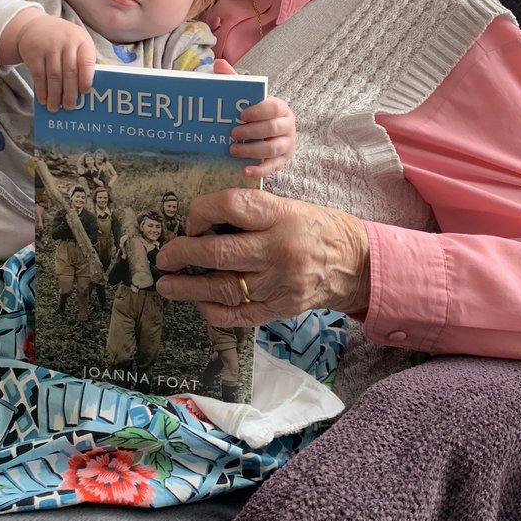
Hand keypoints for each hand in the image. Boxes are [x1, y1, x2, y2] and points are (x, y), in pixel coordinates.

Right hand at [10, 12, 96, 111]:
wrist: (36, 26)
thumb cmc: (63, 41)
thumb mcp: (77, 43)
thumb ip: (84, 62)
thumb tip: (87, 91)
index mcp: (81, 41)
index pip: (86, 62)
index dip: (86, 78)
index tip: (85, 92)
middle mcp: (66, 42)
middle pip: (69, 72)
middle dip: (70, 93)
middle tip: (69, 107)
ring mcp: (49, 47)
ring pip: (54, 76)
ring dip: (54, 95)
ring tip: (55, 108)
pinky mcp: (34, 52)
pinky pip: (38, 75)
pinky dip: (41, 90)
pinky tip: (43, 100)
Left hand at [155, 187, 369, 326]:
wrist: (356, 264)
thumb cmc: (317, 229)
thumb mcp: (290, 206)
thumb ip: (252, 214)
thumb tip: (202, 223)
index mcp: (281, 216)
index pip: (231, 206)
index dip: (201, 212)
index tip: (191, 221)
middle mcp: (279, 250)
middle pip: (220, 252)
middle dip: (184, 254)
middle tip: (164, 257)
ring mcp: (280, 284)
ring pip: (224, 288)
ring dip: (189, 288)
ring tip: (166, 285)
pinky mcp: (281, 309)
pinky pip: (239, 314)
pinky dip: (214, 311)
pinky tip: (199, 303)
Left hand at [213, 59, 295, 178]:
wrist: (272, 134)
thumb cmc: (257, 114)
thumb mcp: (248, 98)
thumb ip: (234, 80)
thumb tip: (218, 63)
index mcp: (280, 108)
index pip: (274, 108)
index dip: (258, 111)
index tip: (241, 114)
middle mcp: (287, 126)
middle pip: (272, 129)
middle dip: (251, 132)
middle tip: (232, 134)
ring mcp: (286, 145)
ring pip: (272, 149)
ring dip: (251, 151)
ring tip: (232, 150)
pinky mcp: (282, 162)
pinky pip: (272, 168)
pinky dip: (259, 170)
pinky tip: (244, 170)